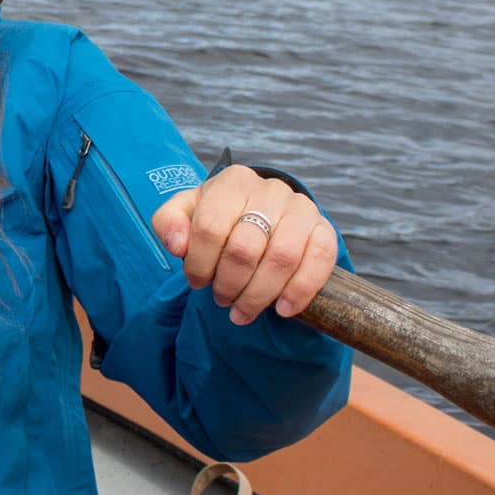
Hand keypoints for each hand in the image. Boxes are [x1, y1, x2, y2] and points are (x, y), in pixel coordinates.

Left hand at [150, 166, 338, 326]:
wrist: (262, 211)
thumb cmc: (219, 216)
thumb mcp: (186, 212)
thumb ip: (169, 222)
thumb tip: (177, 245)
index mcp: (233, 182)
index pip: (210, 227)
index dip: (199, 263)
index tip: (196, 282)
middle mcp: (271, 190)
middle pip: (245, 248)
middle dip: (228, 284)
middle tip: (221, 301)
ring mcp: (301, 208)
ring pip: (282, 258)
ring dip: (259, 294)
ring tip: (243, 312)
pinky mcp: (324, 229)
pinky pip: (321, 260)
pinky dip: (301, 290)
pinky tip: (283, 309)